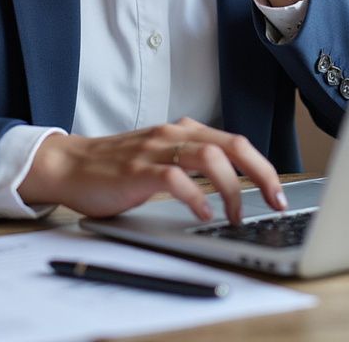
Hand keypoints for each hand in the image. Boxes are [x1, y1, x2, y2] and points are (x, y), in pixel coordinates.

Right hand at [18, 117, 286, 224]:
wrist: (70, 165)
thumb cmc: (117, 167)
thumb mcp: (162, 159)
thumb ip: (191, 164)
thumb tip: (231, 188)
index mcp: (183, 131)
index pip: (235, 142)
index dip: (262, 167)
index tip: (278, 193)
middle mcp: (173, 135)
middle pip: (231, 145)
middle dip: (260, 174)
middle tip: (276, 201)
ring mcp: (155, 150)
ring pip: (208, 158)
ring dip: (230, 189)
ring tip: (235, 215)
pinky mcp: (136, 170)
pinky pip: (174, 179)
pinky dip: (195, 197)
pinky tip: (203, 214)